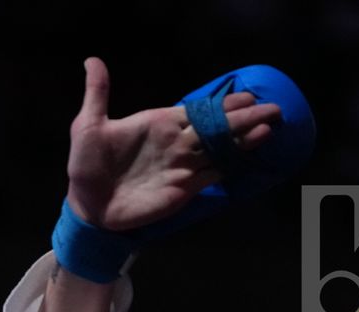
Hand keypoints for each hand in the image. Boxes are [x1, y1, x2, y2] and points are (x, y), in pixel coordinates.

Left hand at [66, 57, 280, 232]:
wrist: (88, 204)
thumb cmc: (86, 165)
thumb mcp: (88, 126)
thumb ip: (98, 94)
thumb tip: (92, 60)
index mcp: (159, 123)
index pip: (197, 109)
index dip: (221, 103)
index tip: (247, 95)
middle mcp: (176, 142)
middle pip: (216, 126)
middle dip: (244, 117)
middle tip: (272, 108)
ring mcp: (182, 165)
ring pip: (220, 147)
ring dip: (243, 138)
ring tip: (269, 127)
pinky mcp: (183, 188)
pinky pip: (213, 173)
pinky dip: (231, 163)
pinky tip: (248, 154)